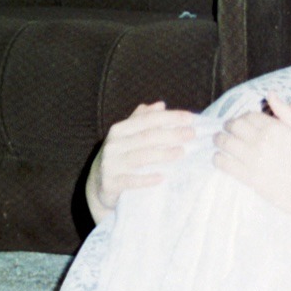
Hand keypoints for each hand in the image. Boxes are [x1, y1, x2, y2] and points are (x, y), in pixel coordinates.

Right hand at [87, 102, 197, 220]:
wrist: (98, 186)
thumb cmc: (120, 157)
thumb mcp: (128, 137)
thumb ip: (142, 120)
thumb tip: (161, 105)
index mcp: (119, 130)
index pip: (147, 120)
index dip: (169, 117)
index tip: (190, 118)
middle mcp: (113, 144)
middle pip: (146, 137)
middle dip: (171, 134)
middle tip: (192, 134)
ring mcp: (110, 164)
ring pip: (140, 157)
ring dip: (163, 154)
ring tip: (182, 152)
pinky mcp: (110, 183)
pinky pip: (130, 180)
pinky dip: (146, 179)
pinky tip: (162, 177)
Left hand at [212, 94, 290, 216]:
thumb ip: (285, 111)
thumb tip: (270, 93)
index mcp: (275, 128)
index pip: (249, 116)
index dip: (242, 117)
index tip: (240, 122)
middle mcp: (261, 140)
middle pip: (234, 126)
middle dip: (228, 126)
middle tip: (226, 130)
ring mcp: (253, 159)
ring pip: (225, 143)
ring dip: (219, 140)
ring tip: (220, 142)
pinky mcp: (248, 176)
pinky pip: (224, 163)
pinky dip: (218, 159)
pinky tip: (220, 158)